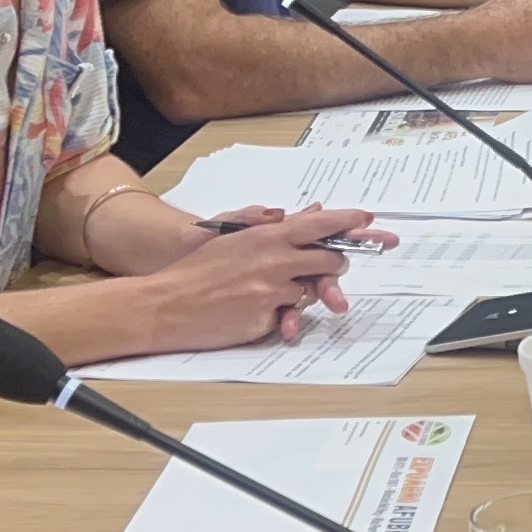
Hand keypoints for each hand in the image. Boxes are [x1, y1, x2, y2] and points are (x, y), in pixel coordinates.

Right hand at [141, 208, 365, 345]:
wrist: (164, 305)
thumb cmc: (195, 271)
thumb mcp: (231, 239)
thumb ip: (267, 227)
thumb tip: (298, 214)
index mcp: (265, 236)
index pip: (318, 223)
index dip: (347, 221)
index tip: (367, 220)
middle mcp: (274, 259)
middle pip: (329, 258)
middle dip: (335, 264)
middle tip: (331, 267)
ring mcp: (272, 290)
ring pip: (312, 289)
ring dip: (304, 292)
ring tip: (274, 291)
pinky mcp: (266, 317)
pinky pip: (290, 315)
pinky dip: (282, 315)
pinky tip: (256, 311)